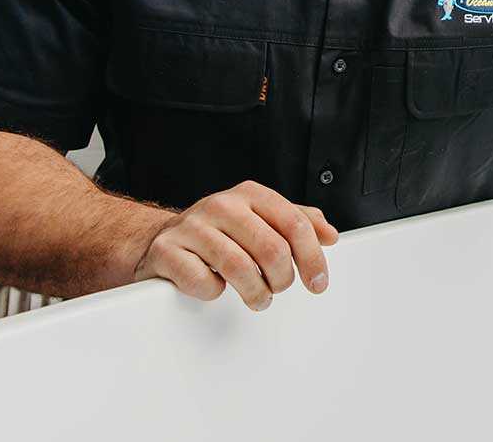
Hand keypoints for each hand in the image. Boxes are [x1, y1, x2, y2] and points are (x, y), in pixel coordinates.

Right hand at [133, 180, 338, 310]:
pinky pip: (202, 282)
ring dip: (255, 292)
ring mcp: (192, 227)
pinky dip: (214, 292)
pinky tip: (216, 287)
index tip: (318, 282)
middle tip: (279, 288)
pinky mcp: (167, 252)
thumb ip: (297, 223)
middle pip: (271, 249)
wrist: (163, 240)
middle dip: (282, 278)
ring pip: (239, 268)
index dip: (312, 257)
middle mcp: (222, 205)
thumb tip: (329, 236)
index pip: (294, 223)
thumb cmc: (220, 233)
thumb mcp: (261, 219)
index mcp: (251, 194)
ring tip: (258, 297)